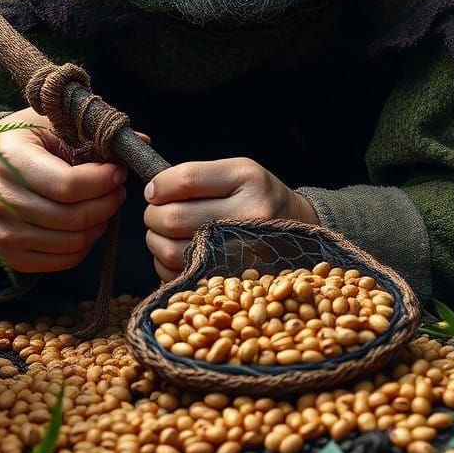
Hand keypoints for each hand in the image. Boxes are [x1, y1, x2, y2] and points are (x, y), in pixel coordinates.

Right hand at [0, 107, 127, 272]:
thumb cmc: (22, 140)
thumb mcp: (52, 124)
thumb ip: (94, 132)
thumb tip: (141, 142)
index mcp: (11, 161)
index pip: (68, 185)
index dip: (102, 181)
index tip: (118, 171)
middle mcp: (2, 200)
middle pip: (72, 218)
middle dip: (106, 204)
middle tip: (117, 190)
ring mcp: (3, 232)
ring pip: (70, 244)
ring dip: (98, 225)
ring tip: (104, 205)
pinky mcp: (10, 254)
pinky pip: (60, 261)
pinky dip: (83, 246)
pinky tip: (87, 224)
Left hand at [143, 157, 319, 282]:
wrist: (300, 232)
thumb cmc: (259, 198)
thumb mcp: (239, 172)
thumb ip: (197, 175)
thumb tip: (153, 190)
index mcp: (248, 179)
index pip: (186, 179)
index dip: (159, 186)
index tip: (153, 191)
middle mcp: (248, 215)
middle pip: (174, 217)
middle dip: (153, 216)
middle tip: (156, 214)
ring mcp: (242, 252)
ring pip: (172, 250)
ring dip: (156, 242)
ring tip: (165, 234)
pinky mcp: (232, 280)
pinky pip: (180, 275)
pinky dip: (167, 265)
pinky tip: (179, 254)